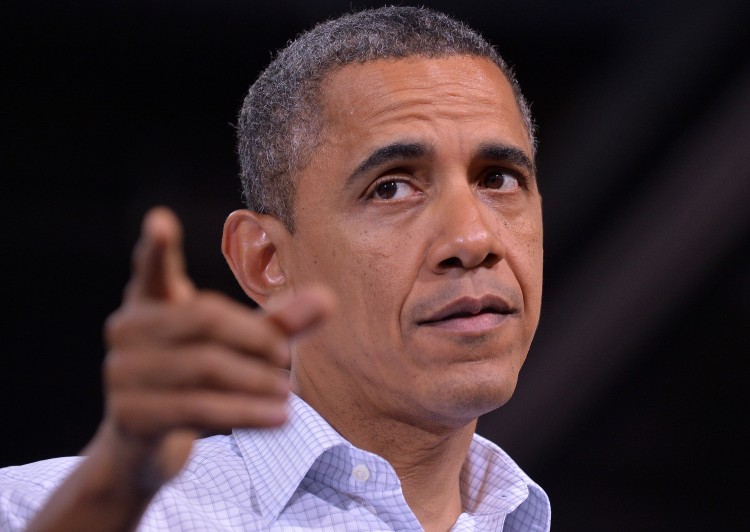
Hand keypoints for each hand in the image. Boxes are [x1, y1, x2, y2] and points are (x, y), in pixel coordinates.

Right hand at [81, 206, 329, 491]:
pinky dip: (246, 413)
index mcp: (150, 301)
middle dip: (254, 336)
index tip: (162, 220)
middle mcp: (128, 330)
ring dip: (256, 380)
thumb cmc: (198, 382)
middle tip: (286, 357)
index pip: (152, 269)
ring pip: (205, 366)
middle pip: (203, 317)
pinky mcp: (130, 415)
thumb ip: (279, 323)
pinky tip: (280, 418)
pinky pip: (198, 408)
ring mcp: (122, 373)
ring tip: (288, 391)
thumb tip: (327, 299)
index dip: (156, 248)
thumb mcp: (238, 350)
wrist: (147, 447)